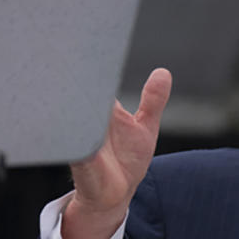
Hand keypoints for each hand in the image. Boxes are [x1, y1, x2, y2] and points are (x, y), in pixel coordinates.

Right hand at [62, 69, 171, 238]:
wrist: (113, 194)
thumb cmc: (126, 158)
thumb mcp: (145, 127)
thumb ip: (153, 101)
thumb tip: (163, 72)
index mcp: (102, 107)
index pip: (97, 78)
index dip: (97, 63)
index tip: (97, 44)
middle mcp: (88, 118)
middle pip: (81, 91)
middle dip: (83, 80)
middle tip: (86, 65)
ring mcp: (81, 136)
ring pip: (75, 112)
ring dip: (81, 104)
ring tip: (90, 96)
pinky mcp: (78, 157)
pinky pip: (74, 142)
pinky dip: (79, 134)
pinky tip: (88, 128)